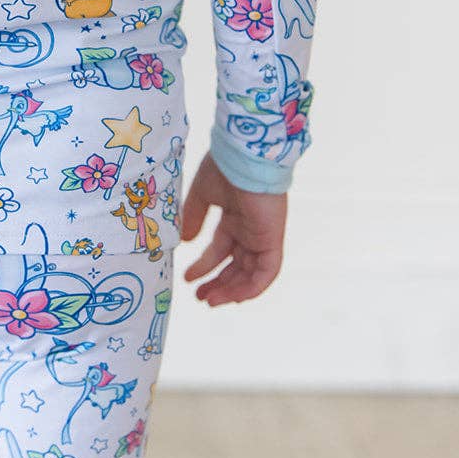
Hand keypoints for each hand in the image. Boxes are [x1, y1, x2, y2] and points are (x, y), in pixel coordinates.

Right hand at [179, 150, 286, 304]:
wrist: (243, 157)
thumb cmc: (223, 168)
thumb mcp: (201, 194)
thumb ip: (194, 218)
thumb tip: (186, 242)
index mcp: (234, 218)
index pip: (220, 249)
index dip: (204, 266)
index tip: (187, 278)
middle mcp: (249, 230)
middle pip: (235, 265)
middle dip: (218, 283)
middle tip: (199, 296)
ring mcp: (261, 236)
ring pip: (250, 273)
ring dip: (231, 290)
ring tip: (210, 300)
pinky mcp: (272, 240)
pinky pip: (267, 272)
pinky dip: (252, 287)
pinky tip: (233, 297)